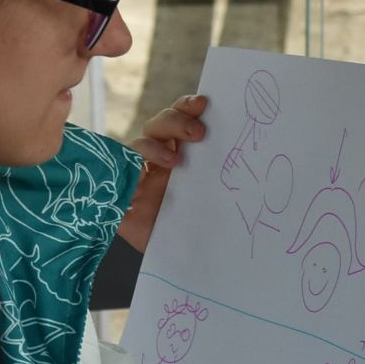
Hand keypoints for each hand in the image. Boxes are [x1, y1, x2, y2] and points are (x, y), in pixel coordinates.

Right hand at [117, 94, 207, 253]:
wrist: (182, 259)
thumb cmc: (199, 226)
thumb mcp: (213, 199)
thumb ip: (220, 178)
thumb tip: (250, 160)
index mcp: (183, 153)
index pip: (181, 119)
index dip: (187, 107)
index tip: (203, 104)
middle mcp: (159, 160)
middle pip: (159, 126)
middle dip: (176, 121)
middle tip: (197, 133)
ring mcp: (138, 177)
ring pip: (138, 146)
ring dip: (154, 148)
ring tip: (173, 162)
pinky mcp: (121, 198)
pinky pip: (114, 178)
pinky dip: (123, 174)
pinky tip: (136, 181)